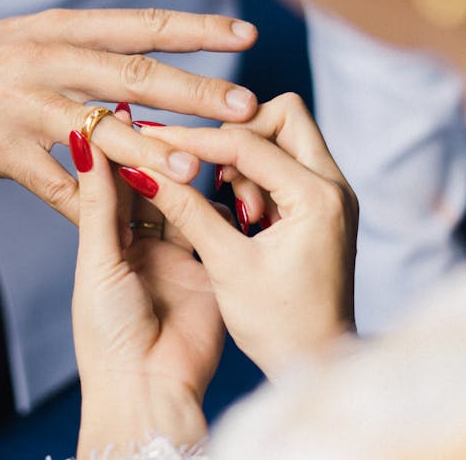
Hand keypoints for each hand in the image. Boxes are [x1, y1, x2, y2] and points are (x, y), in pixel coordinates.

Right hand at [0, 8, 257, 221]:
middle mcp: (50, 60)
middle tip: (245, 107)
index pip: (143, 24)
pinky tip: (123, 222)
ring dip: (148, 153)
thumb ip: (94, 51)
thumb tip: (154, 72)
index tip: (247, 34)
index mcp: (66, 30)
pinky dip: (90, 204)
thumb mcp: (40, 35)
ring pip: (97, 131)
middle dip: (192, 91)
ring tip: (194, 174)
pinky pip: (54, 183)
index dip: (197, 28)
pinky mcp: (0, 148)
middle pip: (133, 74)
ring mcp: (24, 105)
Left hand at [71, 124, 223, 458]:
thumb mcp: (99, 260)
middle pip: (151, 189)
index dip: (118, 151)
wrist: (149, 388)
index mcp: (106, 244)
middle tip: (162, 120)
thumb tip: (82, 143)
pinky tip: (218, 172)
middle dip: (155, 158)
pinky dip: (214, 200)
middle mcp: (142, 246)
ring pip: (183, 201)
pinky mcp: (211, 267)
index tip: (121, 113)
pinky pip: (213, 224)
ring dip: (186, 175)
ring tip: (190, 140)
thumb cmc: (108, 332)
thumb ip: (98, 202)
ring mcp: (178, 255)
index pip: (113, 185)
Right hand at [124, 93, 357, 378]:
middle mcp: (334, 186)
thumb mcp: (227, 264)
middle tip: (207, 166)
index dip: (196, 140)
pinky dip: (257, 175)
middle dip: (238, 132)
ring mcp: (331, 195)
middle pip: (283, 116)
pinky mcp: (321, 206)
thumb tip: (145, 173)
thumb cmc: (280, 326)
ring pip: (284, 136)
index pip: (248, 143)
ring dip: (247, 157)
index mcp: (317, 199)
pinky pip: (285, 164)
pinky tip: (242, 212)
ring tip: (232, 205)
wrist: (318, 363)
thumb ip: (187, 210)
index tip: (158, 139)